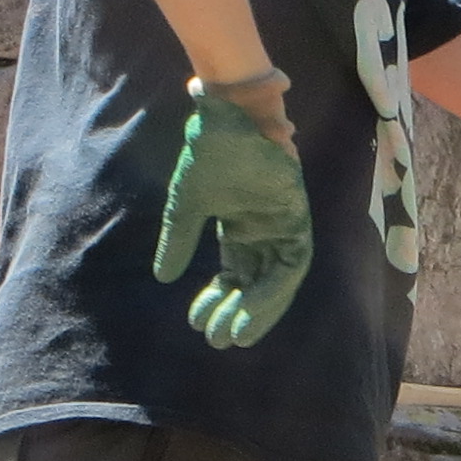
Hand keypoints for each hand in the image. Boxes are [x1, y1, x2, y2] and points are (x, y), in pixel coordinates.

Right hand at [154, 79, 312, 348]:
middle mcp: (266, 231)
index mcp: (241, 228)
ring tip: (234, 335)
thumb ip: (177, 241)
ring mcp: (284, 224)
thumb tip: (163, 279)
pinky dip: (274, 288)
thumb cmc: (208, 154)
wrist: (227, 117)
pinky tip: (250, 305)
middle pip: (257, 285)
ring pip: (277, 281)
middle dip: (239, 314)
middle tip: (217, 343)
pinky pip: (292, 264)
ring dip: (258, 311)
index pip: (234, 276)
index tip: (197, 324)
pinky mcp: (297, 217)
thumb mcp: (186, 206)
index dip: (217, 302)